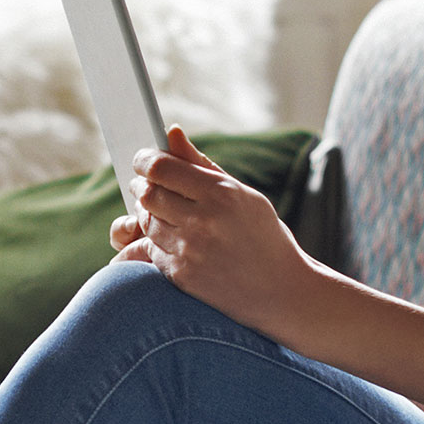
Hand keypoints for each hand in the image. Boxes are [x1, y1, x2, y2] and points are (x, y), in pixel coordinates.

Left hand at [113, 126, 317, 338]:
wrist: (282, 291)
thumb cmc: (263, 236)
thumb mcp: (242, 195)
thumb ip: (201, 164)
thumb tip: (171, 132)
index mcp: (222, 193)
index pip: (161, 168)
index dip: (144, 160)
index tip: (143, 159)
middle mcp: (204, 221)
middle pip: (148, 193)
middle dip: (141, 185)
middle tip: (145, 184)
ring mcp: (190, 250)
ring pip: (145, 221)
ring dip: (146, 213)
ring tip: (161, 211)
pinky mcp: (181, 275)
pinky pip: (147, 250)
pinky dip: (149, 241)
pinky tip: (164, 236)